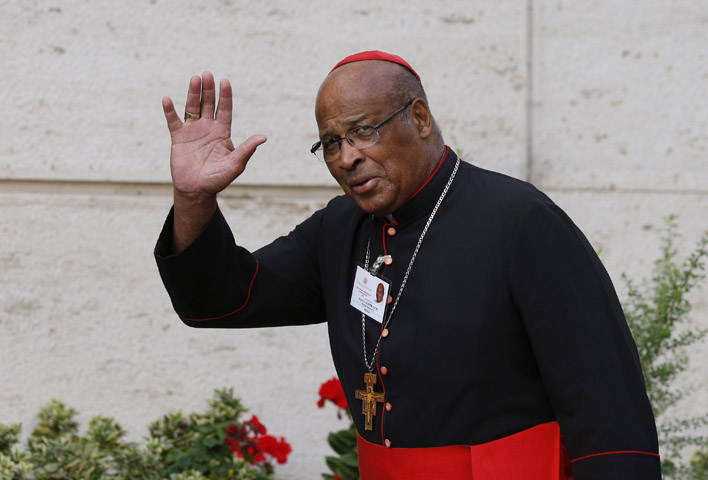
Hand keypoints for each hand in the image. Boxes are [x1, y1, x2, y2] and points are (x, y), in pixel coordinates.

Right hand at [162, 71, 266, 199]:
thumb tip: (263, 137)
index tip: (225, 82)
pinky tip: (168, 100)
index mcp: (222, 132)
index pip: (225, 110)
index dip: (225, 96)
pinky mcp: (178, 137)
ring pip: (192, 108)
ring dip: (193, 94)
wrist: (197, 190)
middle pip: (208, 104)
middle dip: (208, 90)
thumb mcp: (235, 164)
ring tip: (194, 79)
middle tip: (207, 74)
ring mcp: (192, 131)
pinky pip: (173, 121)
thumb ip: (246, 149)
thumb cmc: (218, 179)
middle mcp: (208, 128)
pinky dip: (170, 111)